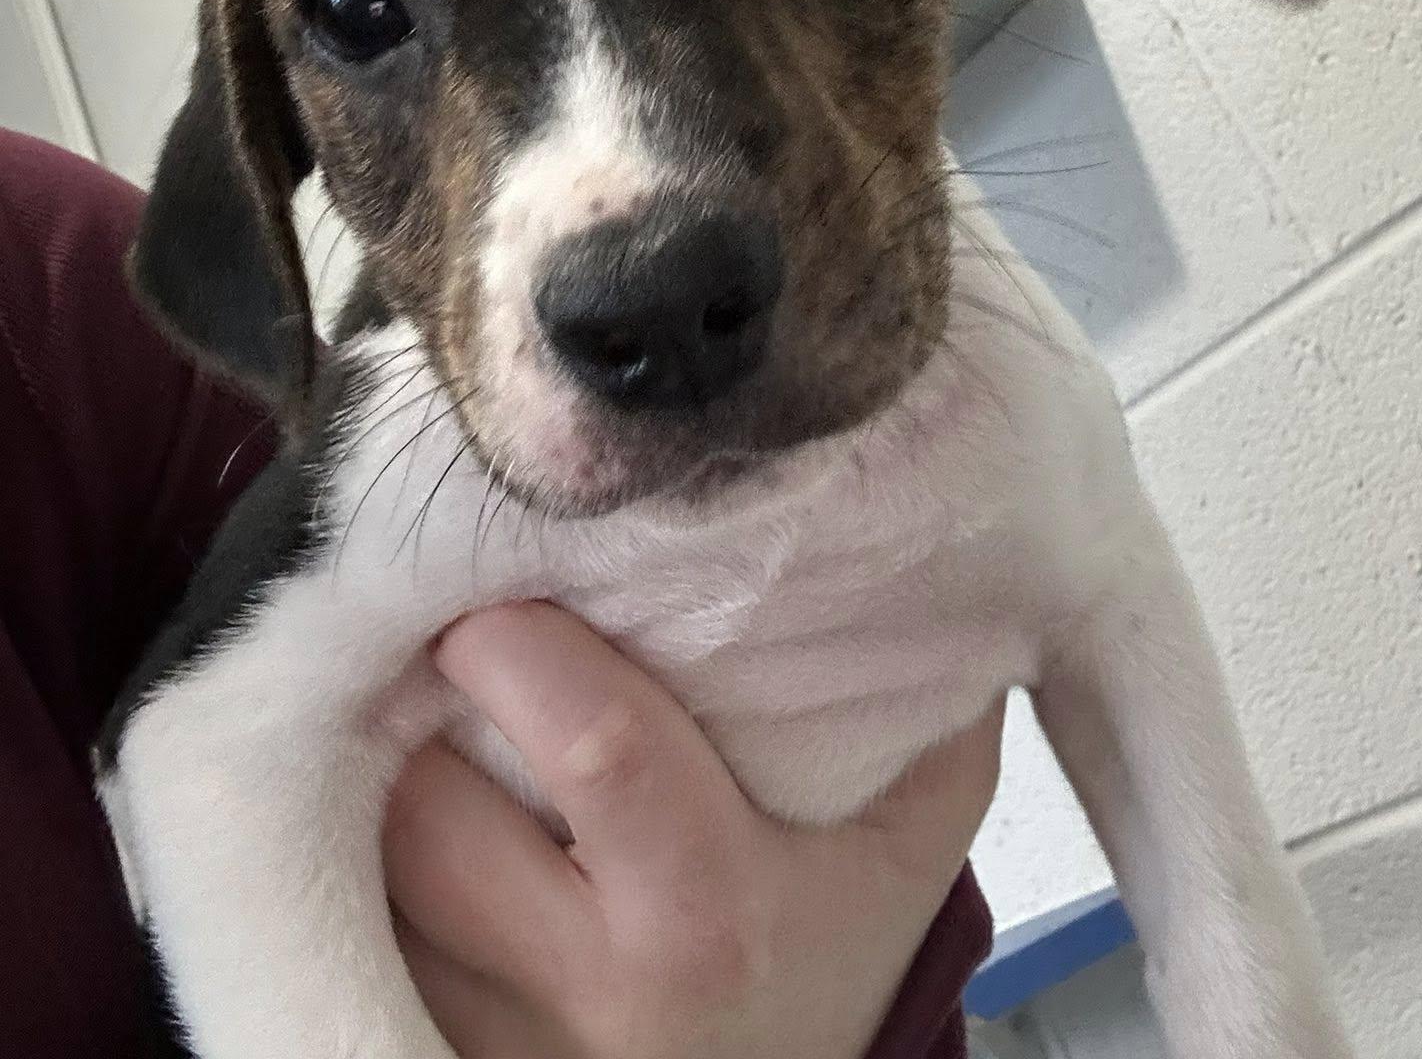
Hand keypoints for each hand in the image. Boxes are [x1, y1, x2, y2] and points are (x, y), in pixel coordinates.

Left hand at [383, 604, 1002, 1058]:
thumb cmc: (825, 951)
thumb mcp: (904, 842)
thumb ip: (927, 703)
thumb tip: (919, 550)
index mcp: (707, 912)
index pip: (593, 744)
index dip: (523, 643)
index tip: (508, 591)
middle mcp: (583, 987)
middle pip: (430, 807)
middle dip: (419, 699)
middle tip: (448, 633)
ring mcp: (489, 1034)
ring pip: (369, 862)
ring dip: (379, 766)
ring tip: (426, 707)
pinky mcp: (428, 1042)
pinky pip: (356, 918)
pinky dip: (368, 842)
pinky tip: (421, 796)